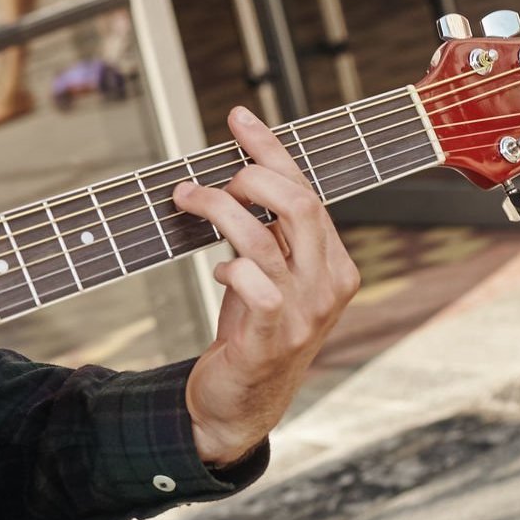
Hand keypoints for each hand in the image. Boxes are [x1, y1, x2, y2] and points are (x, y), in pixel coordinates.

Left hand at [171, 107, 361, 464]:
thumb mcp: (267, 271)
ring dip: (218, 208)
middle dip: (250, 175)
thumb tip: (238, 167)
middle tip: (210, 176)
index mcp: (334, 261)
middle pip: (299, 203)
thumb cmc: (253, 327)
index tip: (237, 118)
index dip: (270, 149)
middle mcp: (329, 284)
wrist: (242, 401)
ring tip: (186, 199)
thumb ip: (266, 229)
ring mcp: (306, 314)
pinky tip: (216, 271)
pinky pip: (256, 287)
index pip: (307, 189)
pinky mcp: (275, 339)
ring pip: (267, 238)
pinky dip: (229, 268)